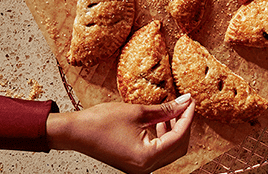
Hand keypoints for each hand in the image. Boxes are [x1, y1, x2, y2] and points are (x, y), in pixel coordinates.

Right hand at [46, 94, 194, 173]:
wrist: (76, 132)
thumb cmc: (101, 122)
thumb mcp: (138, 112)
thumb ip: (165, 109)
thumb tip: (184, 103)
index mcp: (148, 156)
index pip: (179, 136)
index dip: (187, 116)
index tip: (191, 101)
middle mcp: (146, 167)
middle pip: (178, 147)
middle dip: (183, 124)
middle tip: (185, 104)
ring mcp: (140, 167)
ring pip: (169, 149)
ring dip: (174, 130)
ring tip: (172, 110)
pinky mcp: (135, 163)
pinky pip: (158, 151)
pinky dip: (162, 136)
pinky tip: (161, 120)